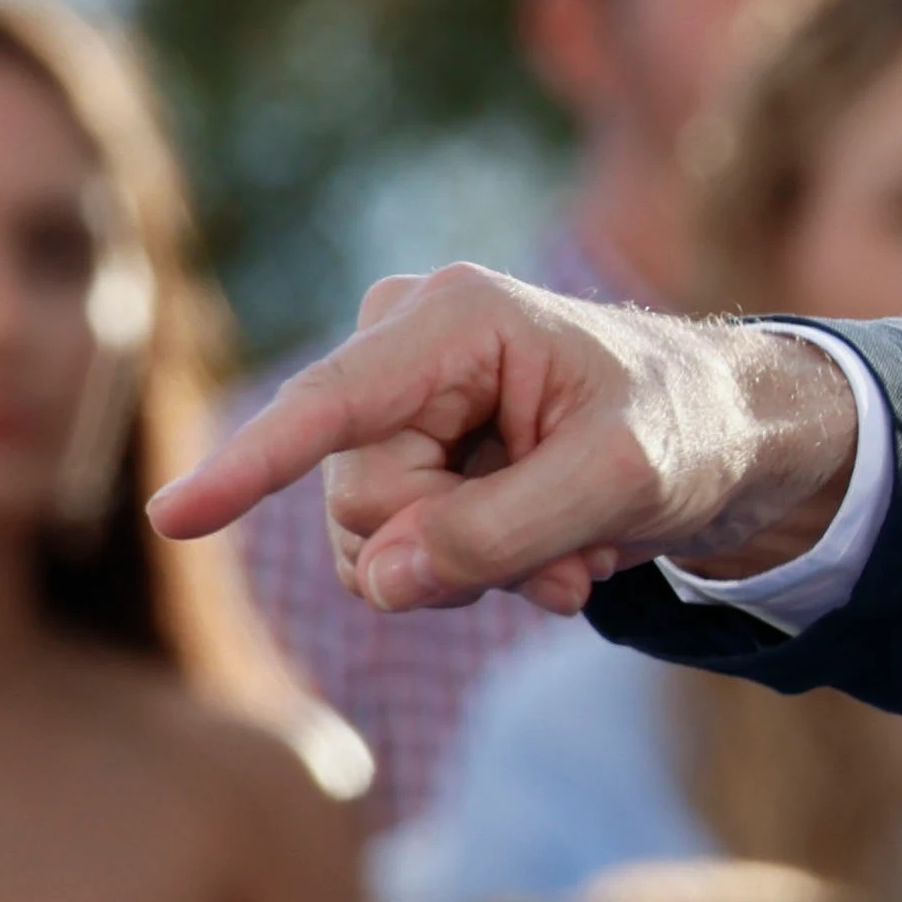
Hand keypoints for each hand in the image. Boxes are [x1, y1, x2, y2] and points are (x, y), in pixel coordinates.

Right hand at [146, 267, 860, 616]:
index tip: (171, 522)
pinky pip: (394, 553)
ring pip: (373, 541)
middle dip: (458, 549)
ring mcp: (397, 402)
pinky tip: (549, 551)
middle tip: (567, 550)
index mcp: (454, 320)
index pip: (331, 407)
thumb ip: (501, 532)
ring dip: (476, 569)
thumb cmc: (689, 431)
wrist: (730, 435)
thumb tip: (376, 581)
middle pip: (364, 505)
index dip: (251, 468)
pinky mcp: (405, 452)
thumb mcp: (621, 483)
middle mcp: (403, 347)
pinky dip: (475, 572)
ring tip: (569, 547)